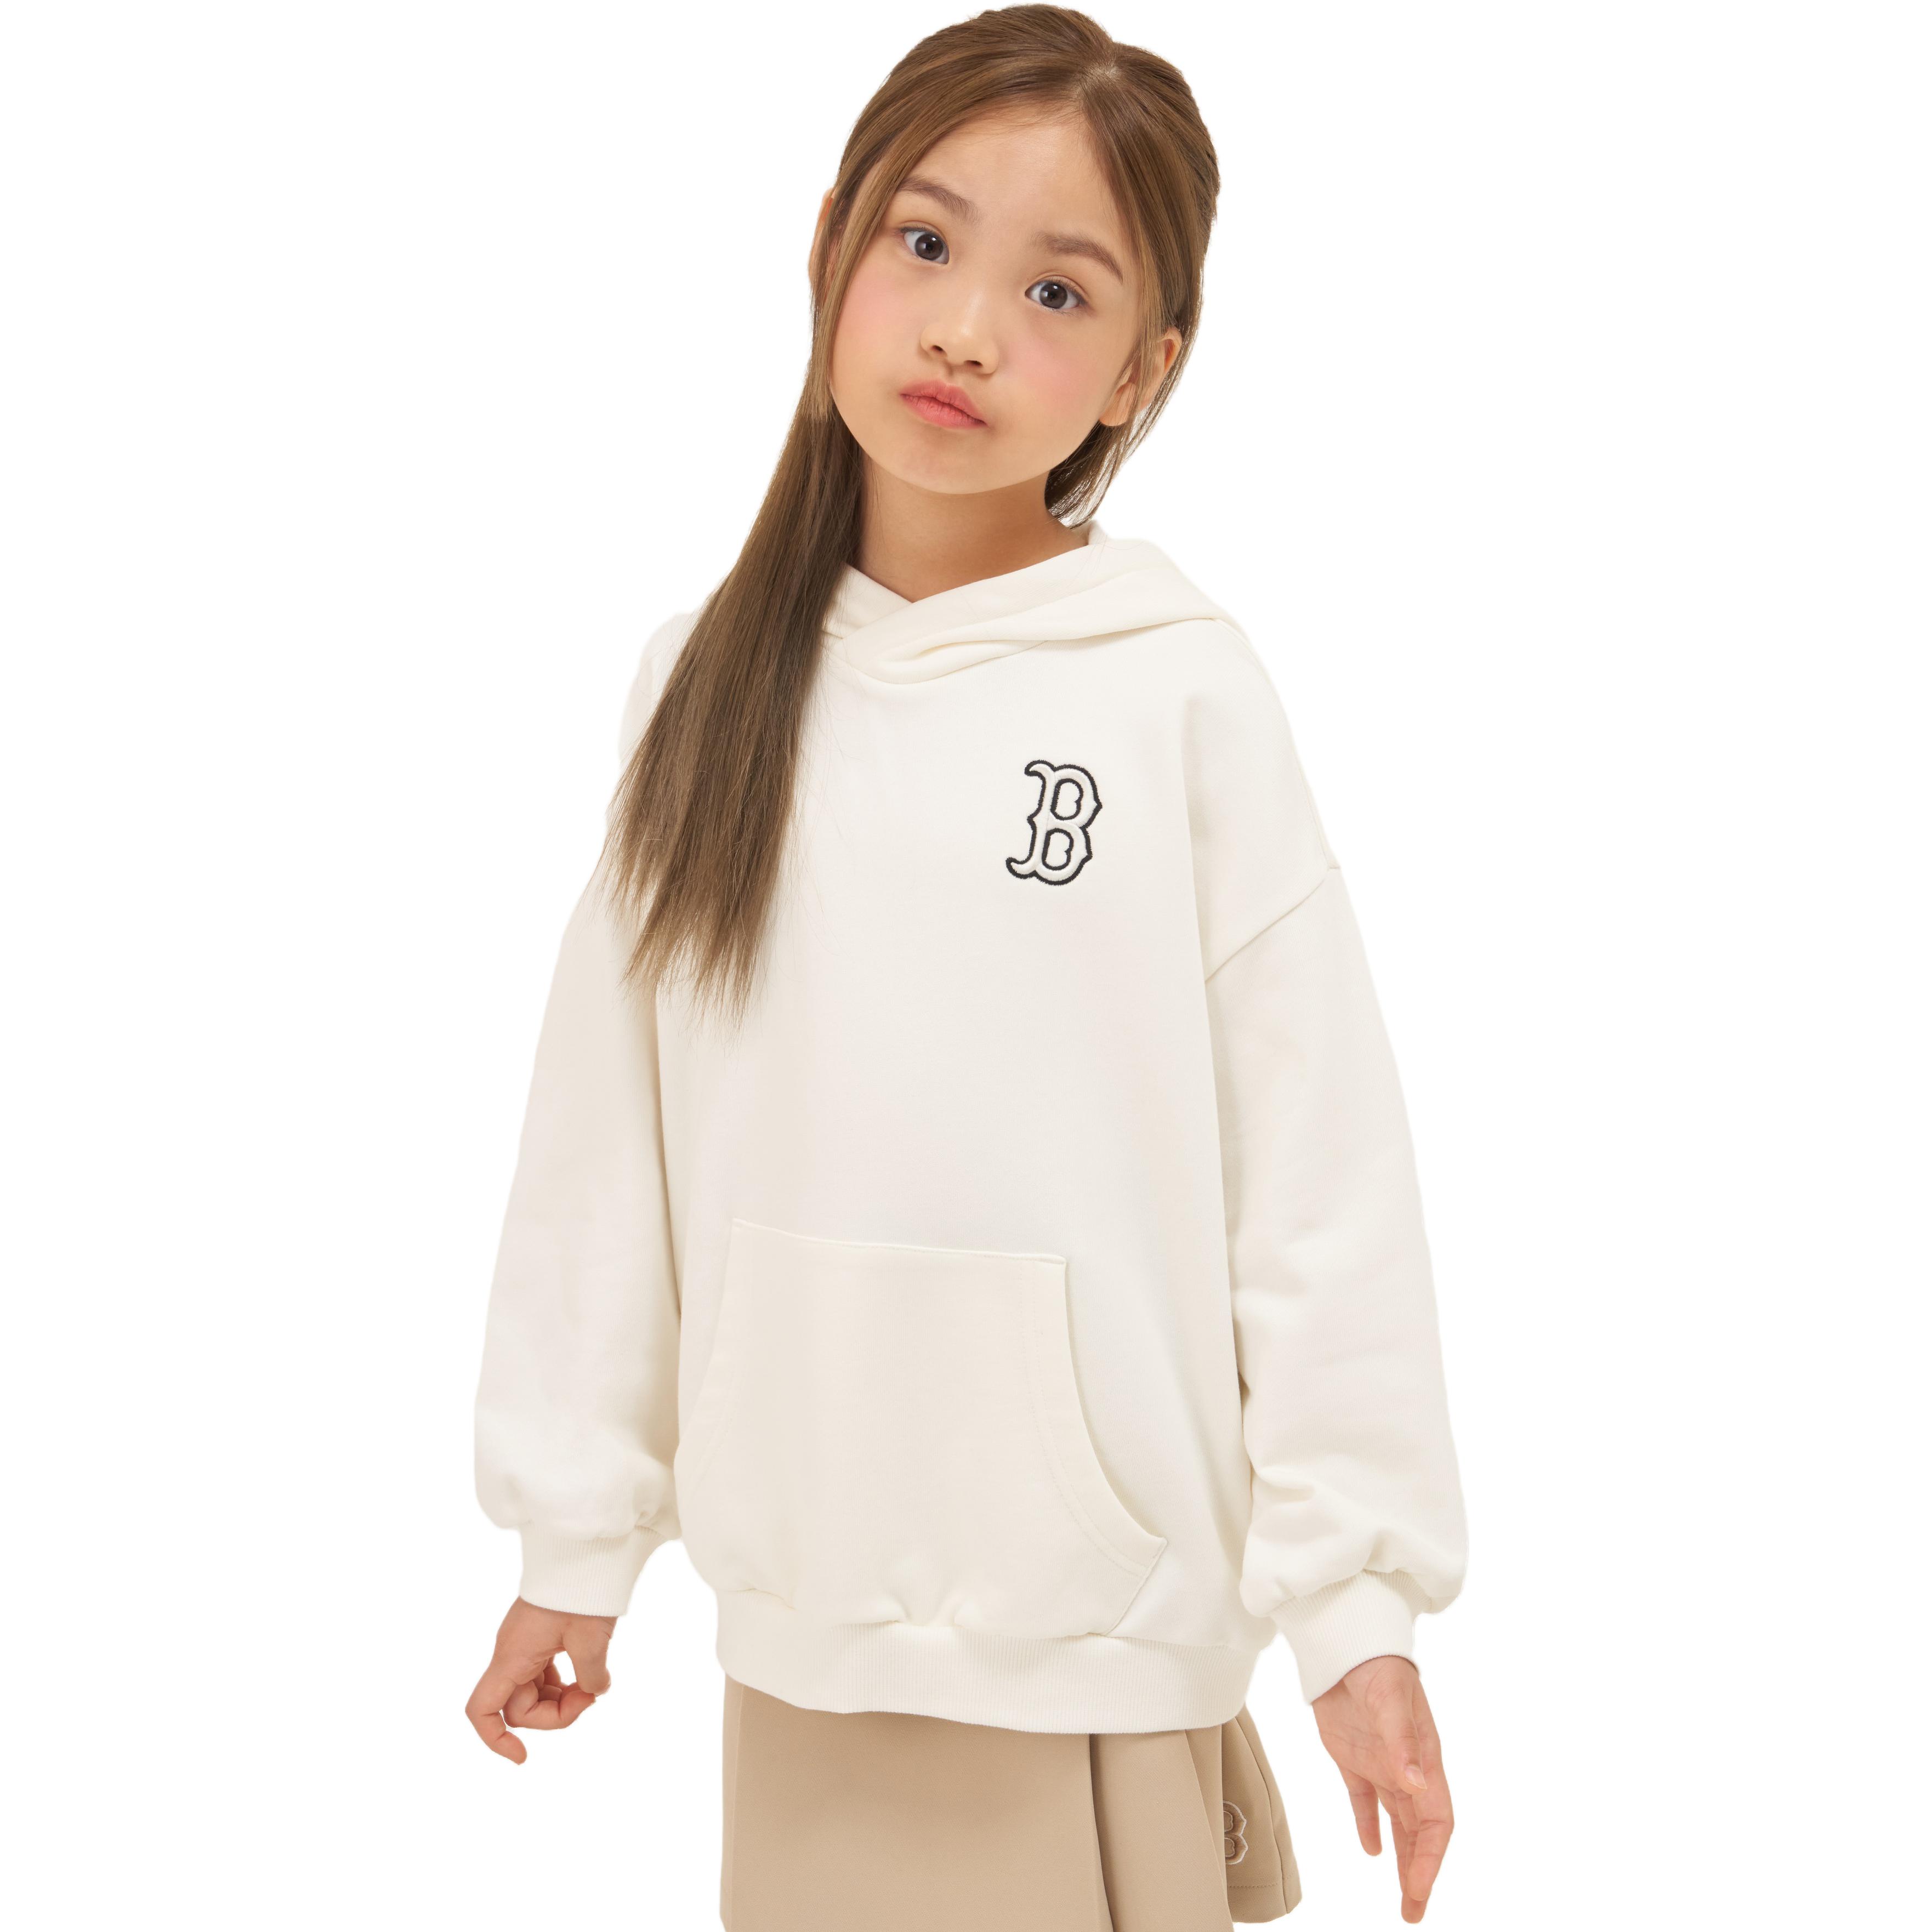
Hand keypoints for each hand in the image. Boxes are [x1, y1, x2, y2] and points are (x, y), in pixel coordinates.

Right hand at [465, 1597, 615, 1763]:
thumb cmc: (582, 1591)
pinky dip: (564, 1683)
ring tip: (593, 1686)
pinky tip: (588, 1675)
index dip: (495, 1741)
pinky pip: (543, 1675)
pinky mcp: (539, 1638)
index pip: (482, 1709)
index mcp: (513, 1657)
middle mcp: (511, 1653)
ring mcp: (524, 1645)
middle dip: (554, 1716)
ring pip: (533, 1694)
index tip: (524, 1756)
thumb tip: (593, 1692)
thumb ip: (589, 1678)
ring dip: (561, 1701)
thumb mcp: (590, 1640)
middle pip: (519, 1708)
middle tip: (590, 1697)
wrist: (585, 1550)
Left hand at [1312, 1655, 1451, 1921]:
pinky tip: (1370, 1851)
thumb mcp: (1389, 1700)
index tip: (1419, 1887)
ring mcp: (1382, 1764)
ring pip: (1398, 1824)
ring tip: (1403, 1897)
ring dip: (1402, 1859)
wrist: (1346, 1642)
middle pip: (1421, 1832)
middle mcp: (1407, 1769)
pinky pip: (1365, 1802)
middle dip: (1421, 1872)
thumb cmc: (1376, 1665)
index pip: (1436, 1820)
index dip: (1431, 1856)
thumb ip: (1403, 1743)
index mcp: (1425, 1760)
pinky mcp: (1354, 1759)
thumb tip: (1416, 1784)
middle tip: (1413, 1912)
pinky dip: (1369, 1827)